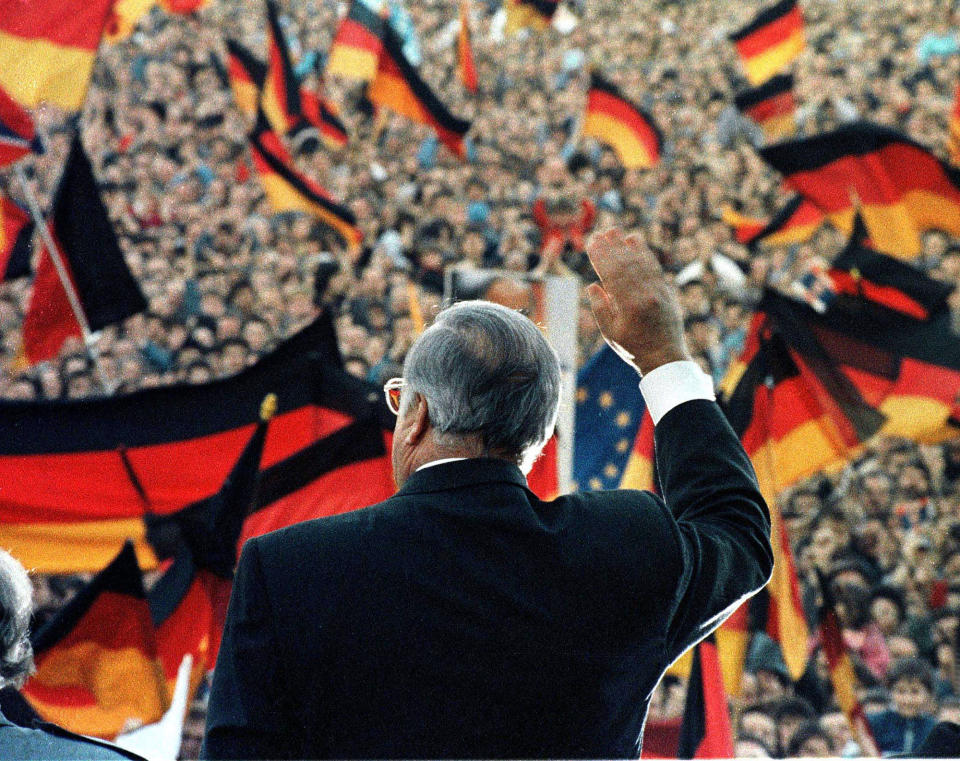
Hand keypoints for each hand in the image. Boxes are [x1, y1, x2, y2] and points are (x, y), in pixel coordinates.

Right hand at [585, 228, 689, 375]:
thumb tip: (593, 285)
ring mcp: (658, 291)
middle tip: (600, 232)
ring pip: (641, 262)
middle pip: (626, 264)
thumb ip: (600, 309)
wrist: (665, 358)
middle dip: (611, 247)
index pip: (613, 274)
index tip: (592, 243)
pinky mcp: (666, 291)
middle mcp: (646, 295)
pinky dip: (643, 253)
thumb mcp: (611, 334)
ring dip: (627, 245)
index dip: (601, 256)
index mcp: (629, 306)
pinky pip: (653, 267)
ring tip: (615, 231)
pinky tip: (635, 242)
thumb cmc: (634, 348)